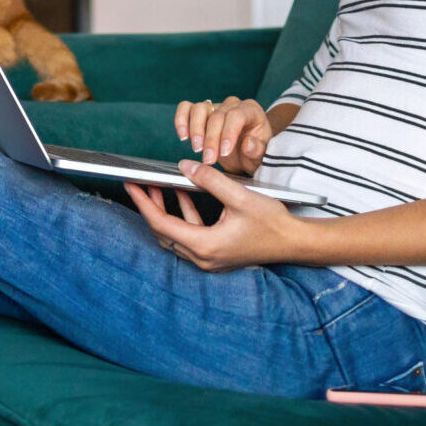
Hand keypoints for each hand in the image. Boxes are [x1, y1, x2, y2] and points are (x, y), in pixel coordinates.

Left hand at [126, 162, 307, 271]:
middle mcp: (204, 257)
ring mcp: (210, 259)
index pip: (162, 224)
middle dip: (149, 207)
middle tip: (138, 185)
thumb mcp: (240, 196)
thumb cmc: (272, 222)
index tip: (131, 186)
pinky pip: (190, 235)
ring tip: (155, 187)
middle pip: (164, 232)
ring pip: (175, 235)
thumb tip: (184, 166)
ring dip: (165, 211)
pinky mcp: (216, 254)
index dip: (143, 203)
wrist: (295, 243)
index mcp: (205, 245)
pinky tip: (182, 196)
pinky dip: (183, 216)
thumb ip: (210, 180)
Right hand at [175, 96, 270, 173]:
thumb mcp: (261, 157)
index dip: (228, 133)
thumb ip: (257, 150)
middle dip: (211, 139)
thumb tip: (248, 144)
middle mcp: (232, 105)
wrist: (246, 155)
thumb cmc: (254, 154)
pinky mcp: (201, 112)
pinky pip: (186, 108)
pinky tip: (183, 136)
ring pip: (199, 109)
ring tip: (197, 149)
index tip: (224, 151)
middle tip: (209, 159)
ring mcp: (215, 107)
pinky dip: (181, 120)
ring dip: (195, 130)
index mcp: (251, 111)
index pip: (237, 115)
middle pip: (217, 115)